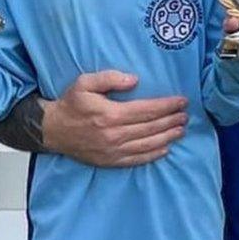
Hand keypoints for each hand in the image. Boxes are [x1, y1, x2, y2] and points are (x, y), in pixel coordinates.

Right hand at [41, 71, 188, 166]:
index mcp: (110, 114)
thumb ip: (110, 78)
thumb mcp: (85, 82)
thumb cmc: (71, 104)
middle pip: (151, 127)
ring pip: (148, 145)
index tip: (182, 101)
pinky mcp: (110, 161)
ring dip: (168, 137)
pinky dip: (153, 155)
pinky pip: (137, 160)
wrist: (52, 130)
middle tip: (185, 115)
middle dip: (171, 120)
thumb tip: (135, 80)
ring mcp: (113, 150)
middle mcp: (114, 134)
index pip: (147, 110)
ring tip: (181, 130)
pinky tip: (165, 149)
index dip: (167, 106)